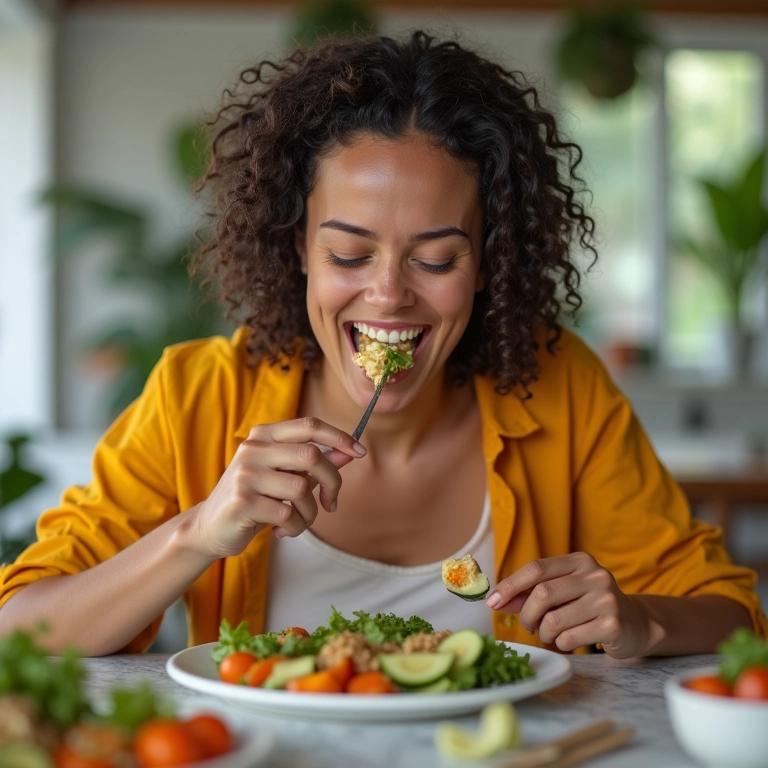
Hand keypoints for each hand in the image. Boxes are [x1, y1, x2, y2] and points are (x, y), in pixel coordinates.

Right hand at [188, 417, 365, 557]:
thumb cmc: (255, 498)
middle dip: (332, 481)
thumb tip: (349, 452)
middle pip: (312, 455)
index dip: (339, 437)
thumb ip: (315, 463)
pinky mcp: (242, 501)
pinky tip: (281, 530)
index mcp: (264, 435)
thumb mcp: (285, 476)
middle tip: (331, 502)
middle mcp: (252, 449)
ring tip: (298, 520)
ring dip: (310, 512)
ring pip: (302, 488)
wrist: (210, 527)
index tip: (360, 452)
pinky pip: (288, 514)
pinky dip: (295, 527)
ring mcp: (245, 474)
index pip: (309, 425)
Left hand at [486, 552, 651, 657]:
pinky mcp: (613, 624)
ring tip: (551, 635)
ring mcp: (606, 599)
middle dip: (527, 615)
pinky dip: (561, 644)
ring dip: (544, 634)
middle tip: (528, 626)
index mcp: (579, 561)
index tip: (492, 601)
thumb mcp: (563, 593)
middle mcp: (595, 575)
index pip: (536, 568)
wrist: (635, 625)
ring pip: (554, 620)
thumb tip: (499, 600)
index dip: (510, 585)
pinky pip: (570, 638)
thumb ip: (532, 594)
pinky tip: (569, 642)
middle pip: (542, 594)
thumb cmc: (590, 606)